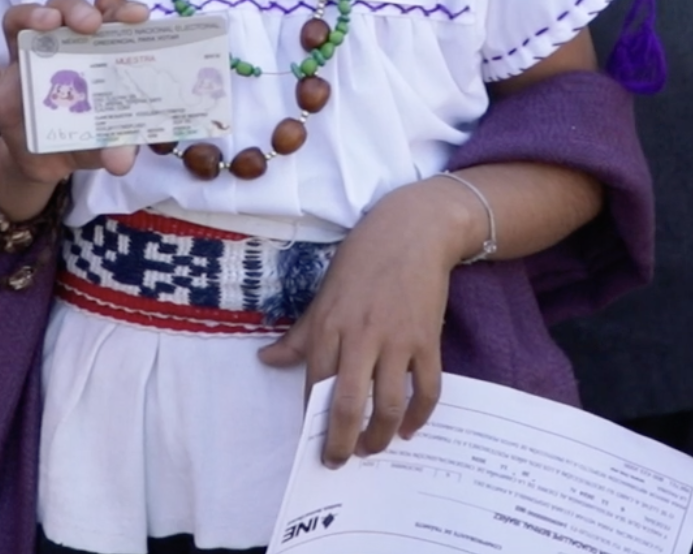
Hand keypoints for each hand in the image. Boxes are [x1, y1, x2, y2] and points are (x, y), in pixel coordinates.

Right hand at [0, 0, 151, 219]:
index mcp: (93, 49)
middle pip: (61, 7)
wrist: (46, 163)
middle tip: (91, 24)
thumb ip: (117, 145)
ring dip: (31, 14)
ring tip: (46, 23)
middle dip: (76, 7)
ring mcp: (21, 61)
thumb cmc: (85, 136)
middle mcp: (57, 45)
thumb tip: (121, 161)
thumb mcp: (105, 142)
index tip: (137, 15)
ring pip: (17, 19)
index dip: (120, 7)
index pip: (105, 14)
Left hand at [257, 178, 473, 466]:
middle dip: (340, 442)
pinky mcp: (428, 340)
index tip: (311, 440)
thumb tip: (265, 360)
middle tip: (337, 462)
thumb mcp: (323, 295)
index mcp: (329, 325)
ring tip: (372, 450)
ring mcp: (397, 339)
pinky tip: (408, 428)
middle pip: (347, 404)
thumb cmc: (361, 261)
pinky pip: (427, 388)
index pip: (314, 384)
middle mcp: (360, 336)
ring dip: (379, 436)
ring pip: (388, 403)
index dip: (311, 419)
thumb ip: (298, 335)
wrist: (412, 230)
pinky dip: (419, 415)